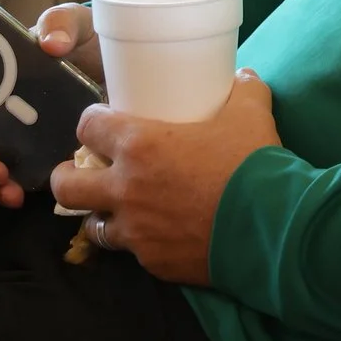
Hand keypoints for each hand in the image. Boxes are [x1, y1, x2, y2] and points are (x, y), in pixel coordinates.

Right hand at [0, 2, 103, 206]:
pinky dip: (9, 191)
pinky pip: (14, 179)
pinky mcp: (38, 156)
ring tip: (5, 185)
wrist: (122, 67)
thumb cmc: (86, 39)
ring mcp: (14, 135)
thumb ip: (60, 23)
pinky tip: (19, 197)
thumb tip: (50, 44)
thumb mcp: (74, 23)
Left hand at [49, 71, 281, 284]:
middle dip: (68, 176)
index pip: (87, 127)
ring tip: (119, 207)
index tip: (103, 123)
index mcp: (139, 146)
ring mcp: (137, 231)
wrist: (273, 229)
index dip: (92, 123)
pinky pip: (134, 252)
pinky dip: (139, 241)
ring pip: (94, 225)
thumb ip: (243, 89)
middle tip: (82, 171)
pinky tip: (159, 234)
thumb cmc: (253, 164)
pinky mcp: (154, 263)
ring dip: (102, 213)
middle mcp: (126, 189)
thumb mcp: (251, 112)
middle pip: (67, 186)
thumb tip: (243, 77)